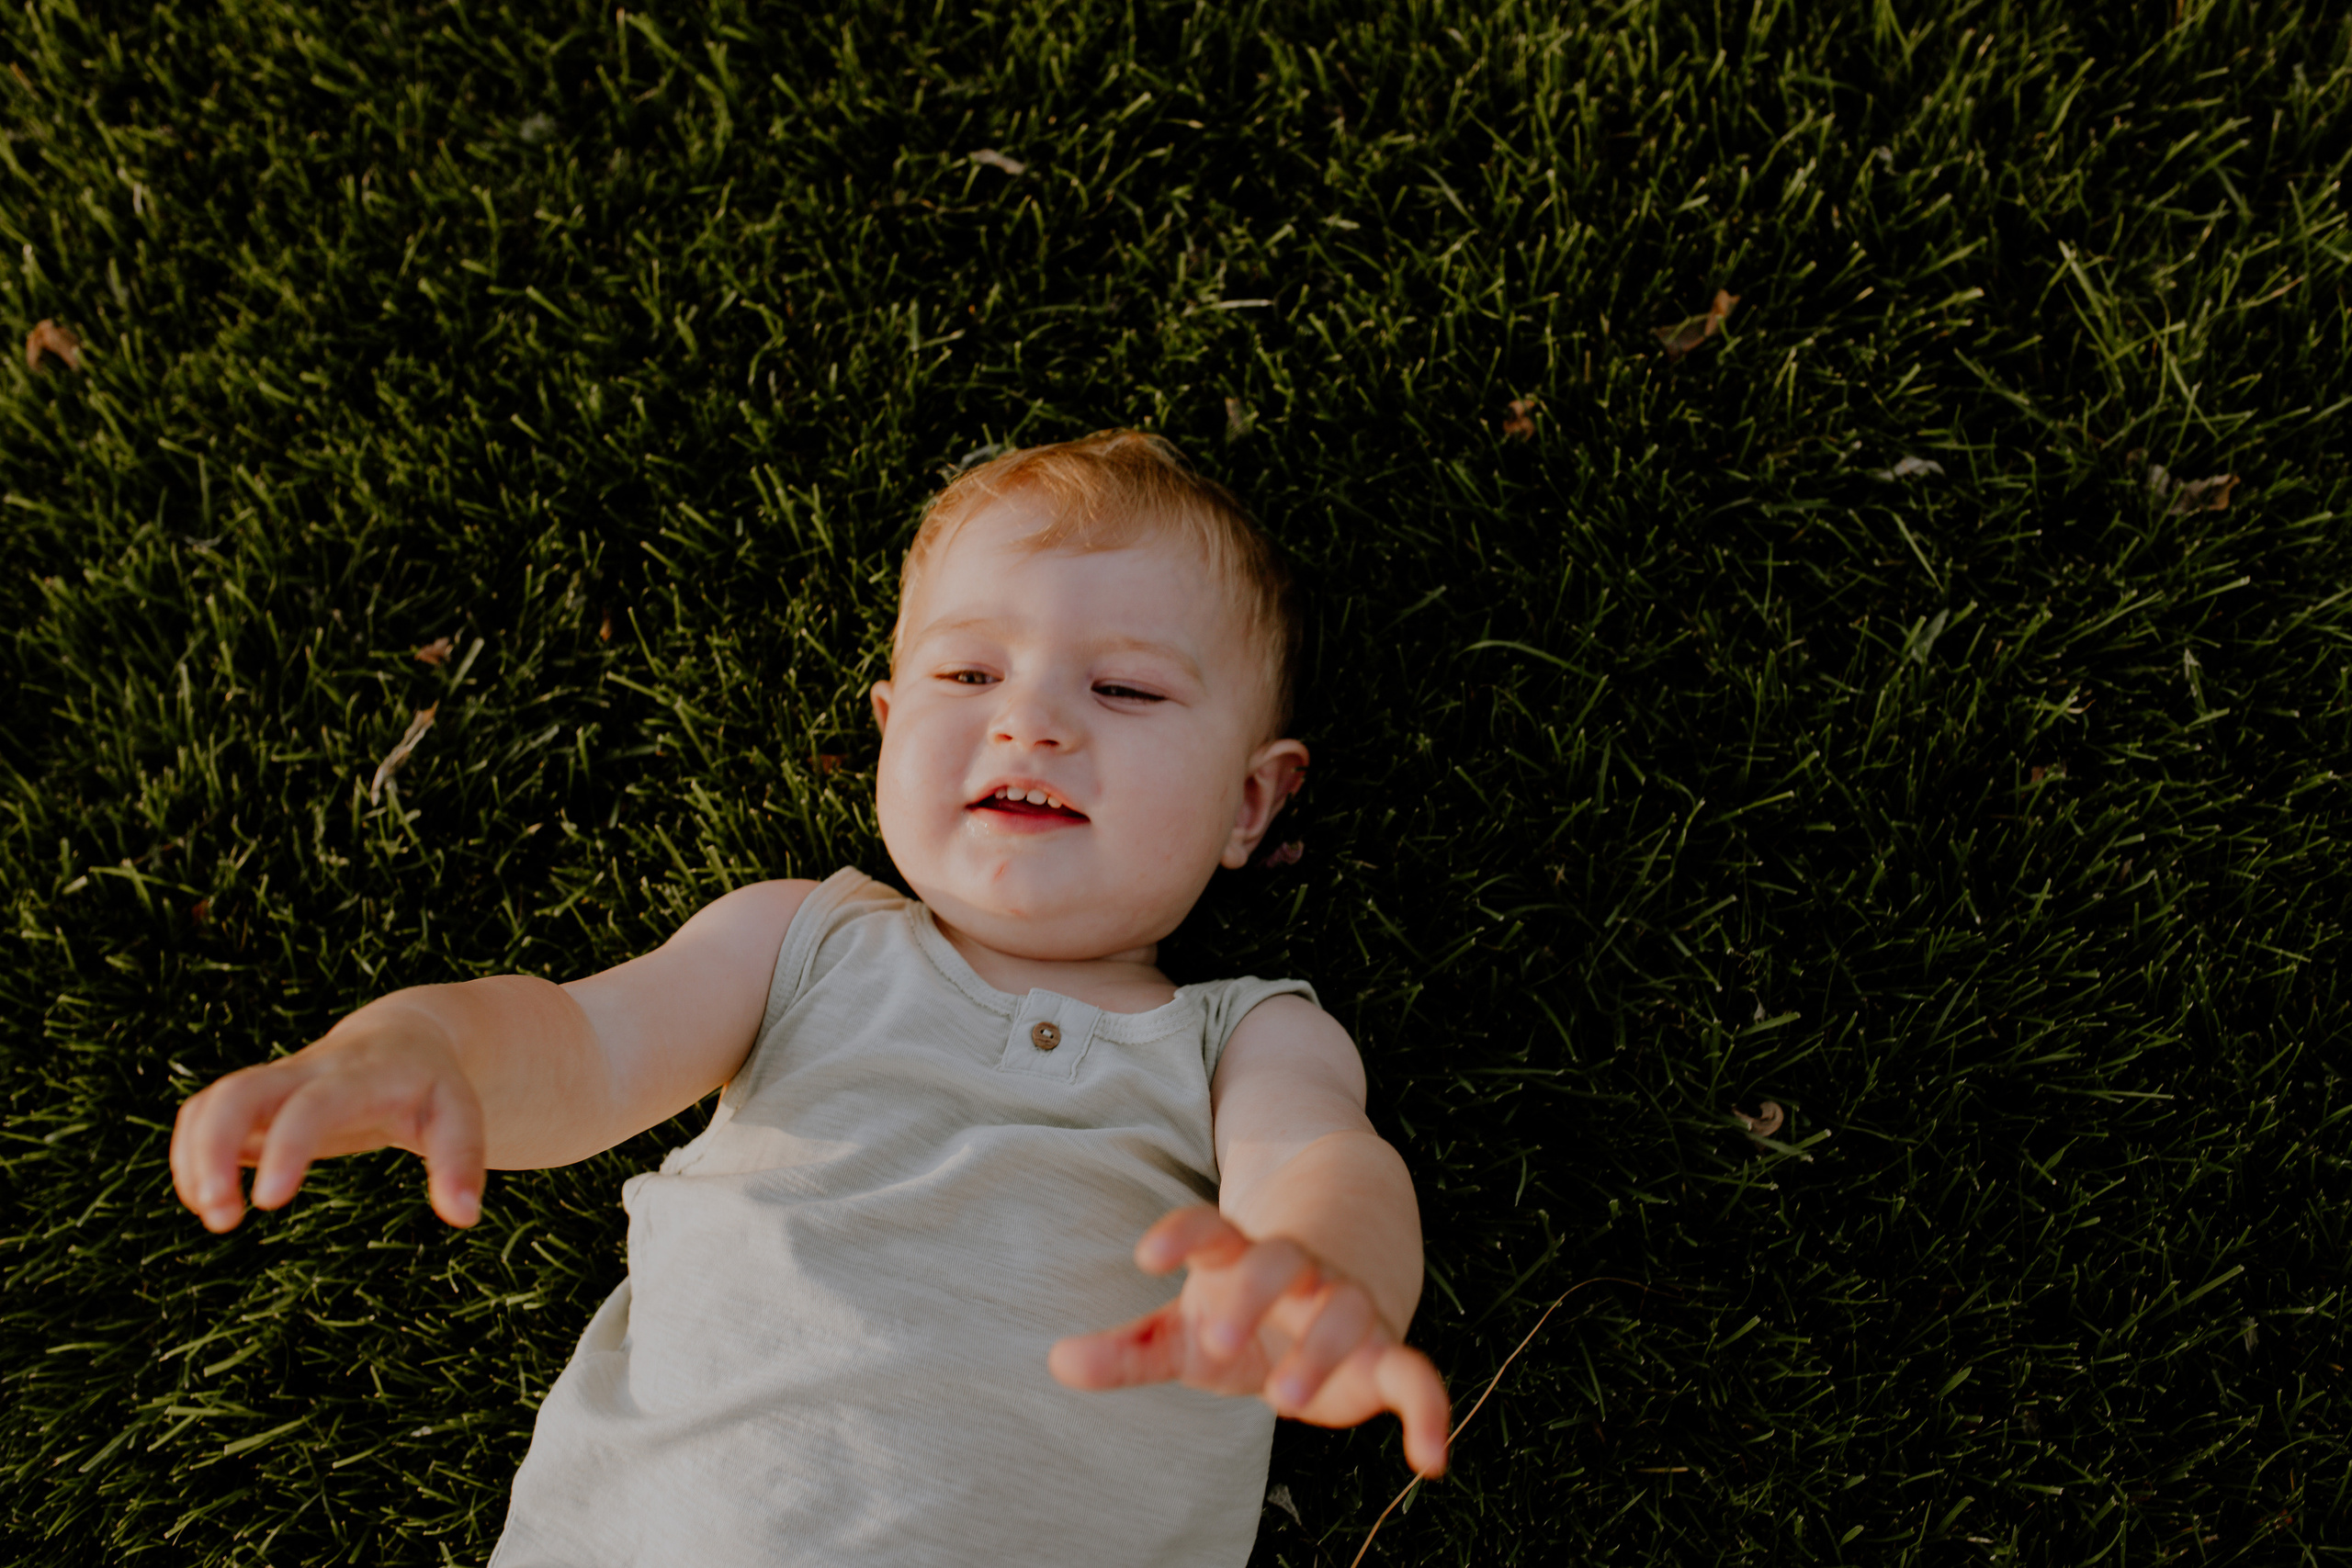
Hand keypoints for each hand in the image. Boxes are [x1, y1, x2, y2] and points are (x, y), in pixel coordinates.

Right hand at [169, 1006, 485, 1232]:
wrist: (405, 1038)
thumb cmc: (432, 1085)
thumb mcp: (459, 1115)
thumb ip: (462, 1161)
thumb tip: (465, 1217)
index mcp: (360, 1076)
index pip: (311, 1105)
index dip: (285, 1148)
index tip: (268, 1202)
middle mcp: (307, 1073)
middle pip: (237, 1093)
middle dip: (211, 1151)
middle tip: (220, 1218)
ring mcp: (275, 1082)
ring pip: (210, 1103)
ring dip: (194, 1160)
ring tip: (215, 1216)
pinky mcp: (255, 1098)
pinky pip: (202, 1115)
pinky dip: (190, 1156)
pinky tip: (209, 1198)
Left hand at [1049, 1206, 1450, 1476]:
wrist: (1344, 1271)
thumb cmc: (1245, 1309)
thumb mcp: (1185, 1330)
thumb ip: (1129, 1348)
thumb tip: (1056, 1362)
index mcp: (1241, 1259)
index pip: (1210, 1229)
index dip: (1181, 1234)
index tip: (1145, 1255)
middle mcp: (1298, 1273)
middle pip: (1278, 1260)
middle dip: (1252, 1292)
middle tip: (1214, 1336)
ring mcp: (1346, 1306)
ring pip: (1344, 1310)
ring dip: (1320, 1349)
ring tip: (1280, 1400)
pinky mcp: (1386, 1353)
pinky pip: (1417, 1375)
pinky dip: (1428, 1414)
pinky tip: (1429, 1460)